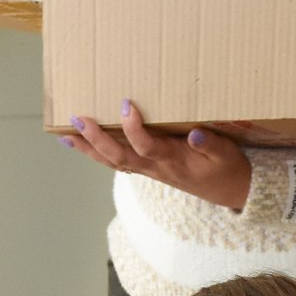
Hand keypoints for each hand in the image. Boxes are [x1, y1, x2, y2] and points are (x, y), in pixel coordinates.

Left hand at [62, 100, 253, 211]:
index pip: (146, 147)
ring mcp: (149, 170)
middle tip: (77, 119)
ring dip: (88, 149)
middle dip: (95, 139)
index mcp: (173, 160)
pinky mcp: (148, 169)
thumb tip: (196, 134)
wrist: (229, 191)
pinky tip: (83, 144)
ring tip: (66, 135)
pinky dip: (98, 154)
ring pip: (113, 162)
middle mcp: (155, 168)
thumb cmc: (227, 168)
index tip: (127, 105)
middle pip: (119, 157)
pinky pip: (118, 162)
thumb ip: (211, 144)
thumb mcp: (226, 154)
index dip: (134, 129)